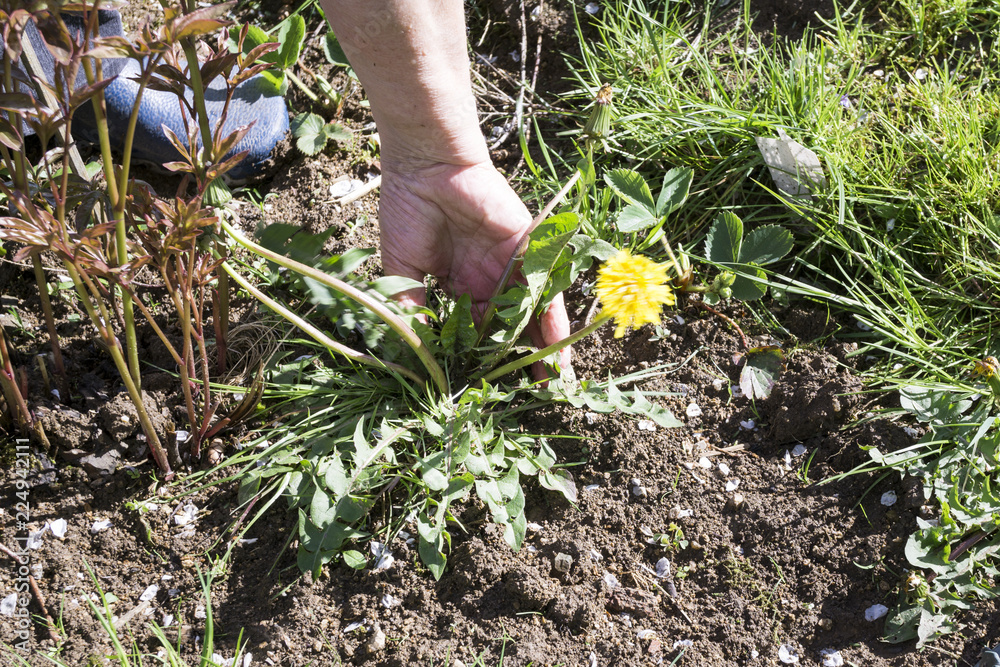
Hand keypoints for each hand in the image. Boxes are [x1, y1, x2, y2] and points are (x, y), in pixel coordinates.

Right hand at [378, 159, 570, 378]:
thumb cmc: (408, 211)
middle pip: (510, 328)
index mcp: (460, 287)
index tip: (488, 388)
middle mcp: (488, 280)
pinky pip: (544, 289)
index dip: (483, 359)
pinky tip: (558, 348)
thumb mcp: (401, 269)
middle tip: (533, 394)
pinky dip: (552, 319)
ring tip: (554, 382)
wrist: (426, 167)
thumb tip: (411, 349)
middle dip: (520, 360)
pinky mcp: (526, 250)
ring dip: (544, 348)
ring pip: (532, 314)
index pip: (476, 332)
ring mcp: (509, 266)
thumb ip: (410, 307)